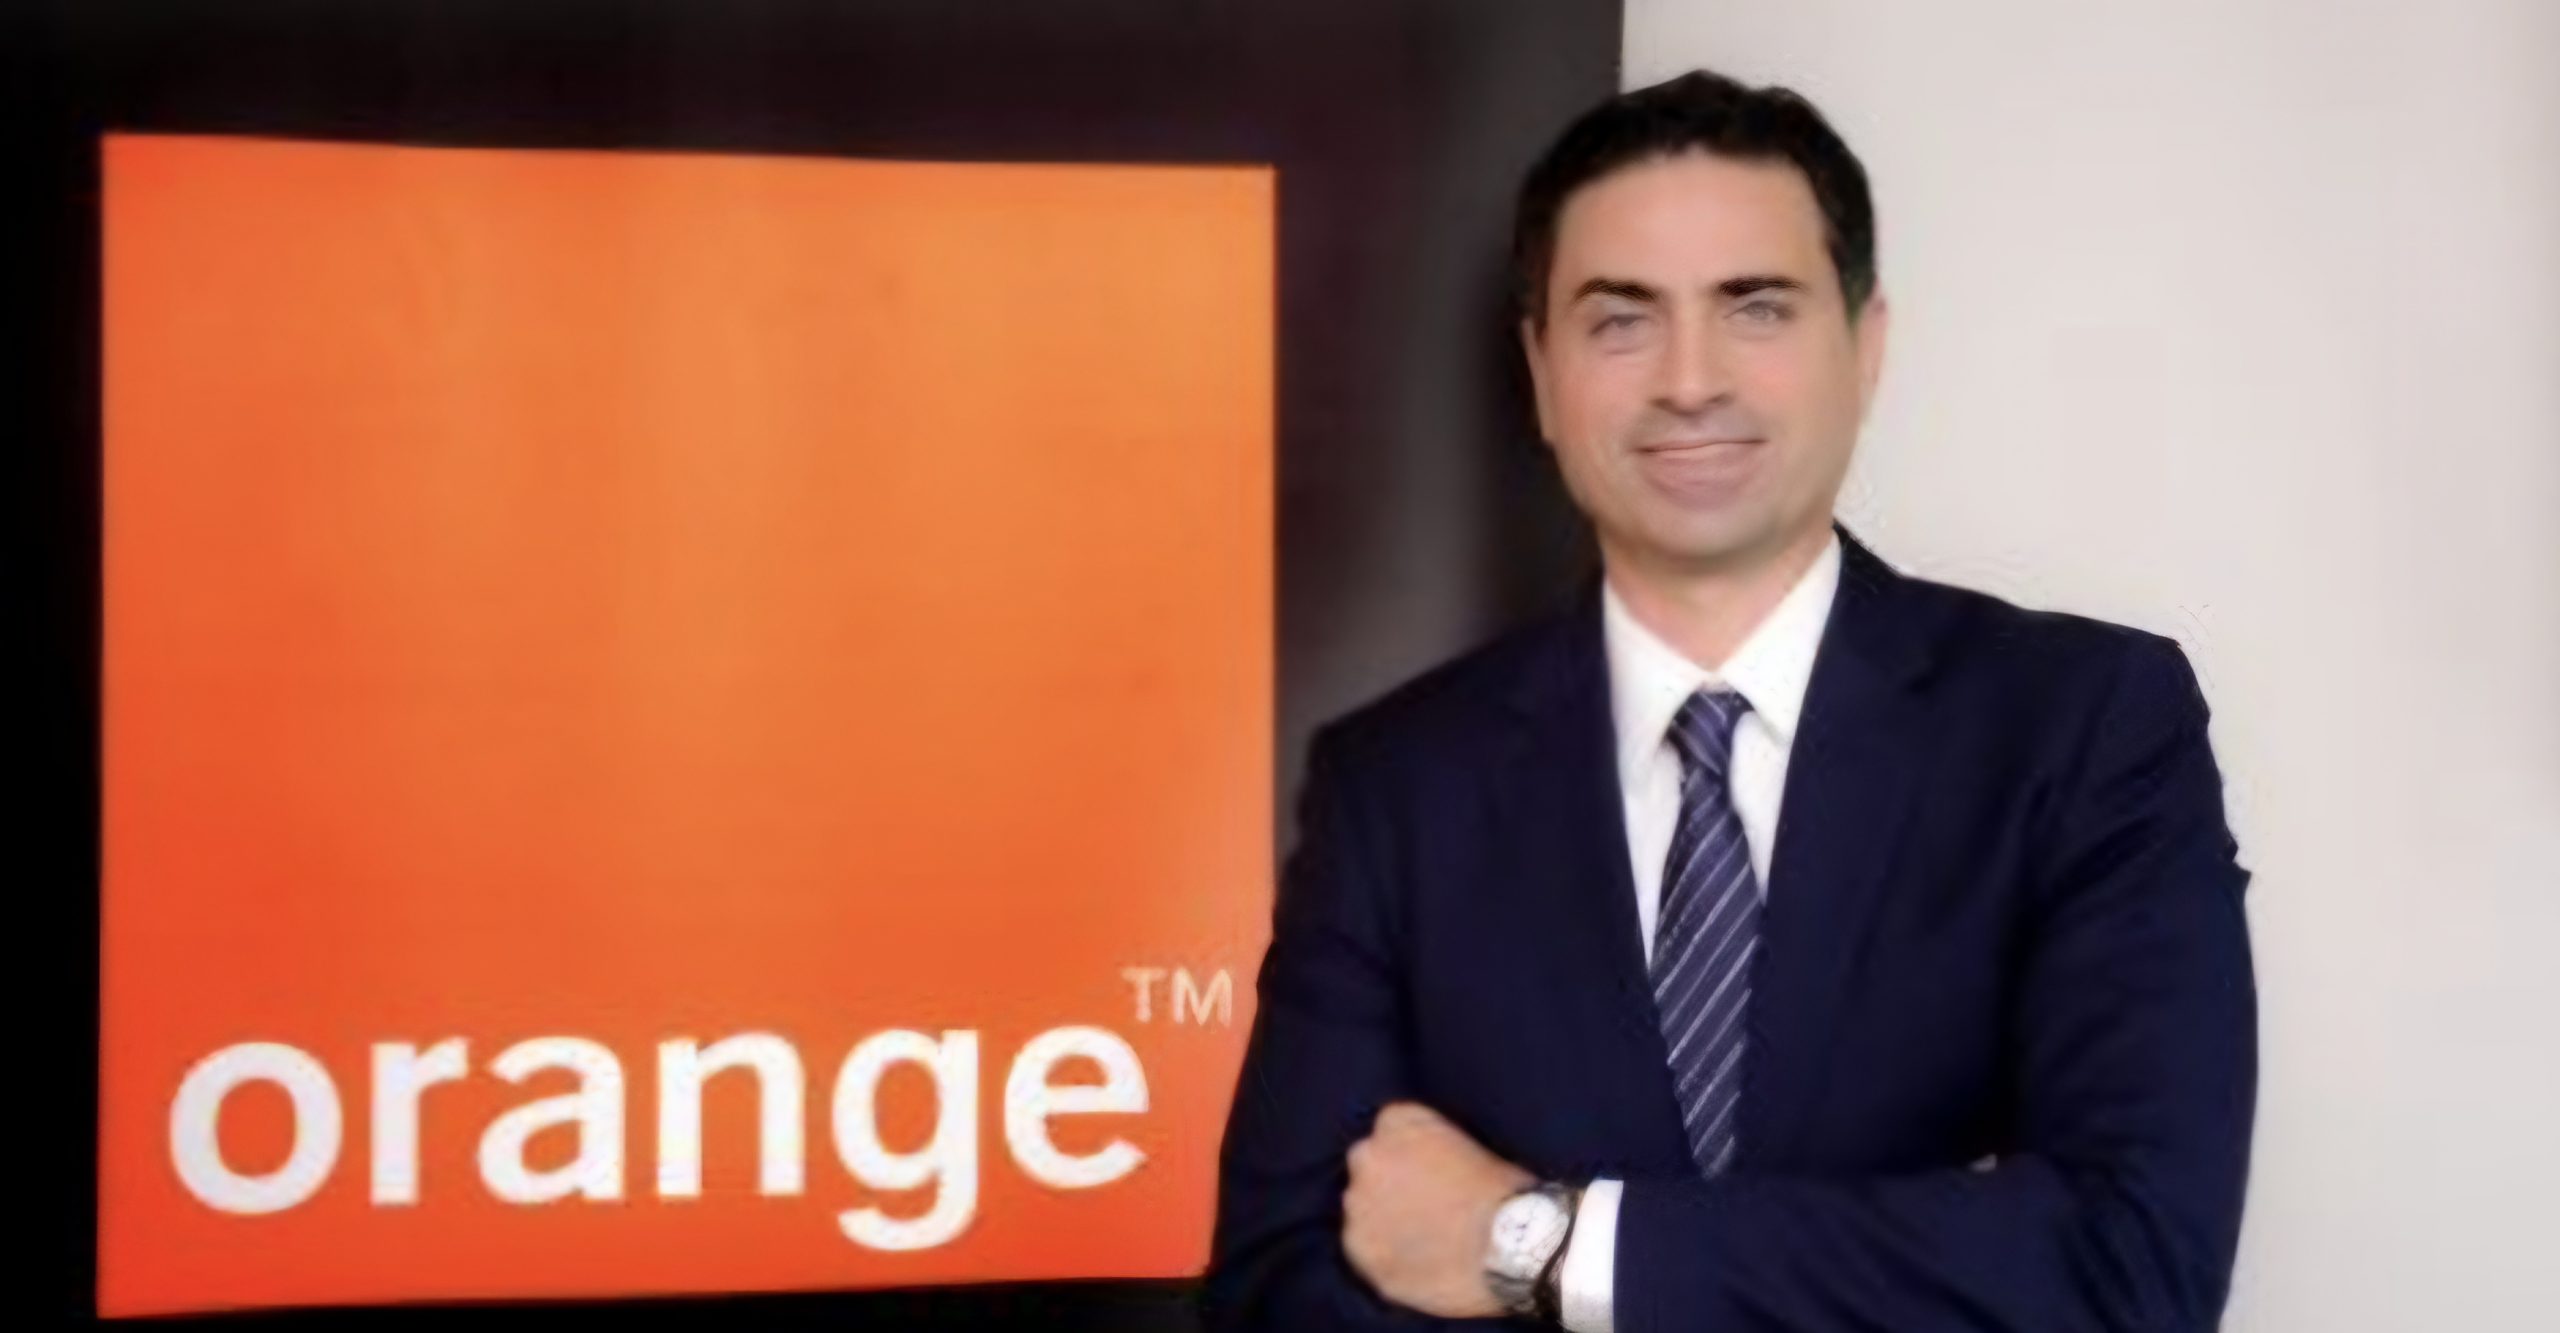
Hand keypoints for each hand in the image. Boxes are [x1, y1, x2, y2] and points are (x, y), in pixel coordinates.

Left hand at [1341, 1100, 1537, 1317]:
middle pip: (1369, 1165)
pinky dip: (1383, 1256)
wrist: (1511, 1247)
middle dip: (1388, 1182)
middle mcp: (1368, 1157)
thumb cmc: (1507, 1194)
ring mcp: (1358, 1206)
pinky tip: (1413, 1265)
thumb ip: (1439, 1151)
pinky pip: (1364, 1252)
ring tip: (1419, 1240)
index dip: (1412, 1152)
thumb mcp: (1477, 1148)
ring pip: (1362, 1209)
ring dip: (1382, 1219)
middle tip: (1421, 1206)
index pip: (1392, 1127)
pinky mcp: (1359, 1251)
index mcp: (1399, 1121)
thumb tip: (1435, 1169)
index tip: (1430, 1170)